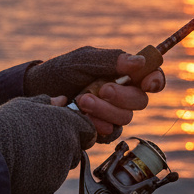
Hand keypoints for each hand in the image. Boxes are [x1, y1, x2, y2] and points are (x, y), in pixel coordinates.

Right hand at [0, 95, 96, 193]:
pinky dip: (40, 179)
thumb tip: (61, 100)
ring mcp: (61, 168)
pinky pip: (49, 182)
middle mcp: (69, 145)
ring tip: (27, 156)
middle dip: (64, 148)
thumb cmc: (4, 125)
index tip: (64, 131)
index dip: (78, 130)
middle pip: (76, 150)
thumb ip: (47, 103)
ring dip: (51, 164)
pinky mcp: (50, 186)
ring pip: (62, 167)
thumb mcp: (24, 105)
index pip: (88, 129)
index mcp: (66, 122)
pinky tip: (23, 169)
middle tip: (39, 144)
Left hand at [24, 47, 165, 138]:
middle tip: (100, 89)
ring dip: (104, 110)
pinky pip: (112, 134)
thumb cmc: (60, 71)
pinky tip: (83, 116)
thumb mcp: (83, 60)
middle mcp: (122, 94)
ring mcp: (112, 113)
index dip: (155, 80)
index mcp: (123, 73)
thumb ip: (110, 60)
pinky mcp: (101, 130)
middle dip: (121, 96)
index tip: (147, 83)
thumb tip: (139, 62)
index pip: (151, 77)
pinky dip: (98, 125)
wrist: (37, 92)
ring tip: (81, 100)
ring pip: (125, 118)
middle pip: (141, 101)